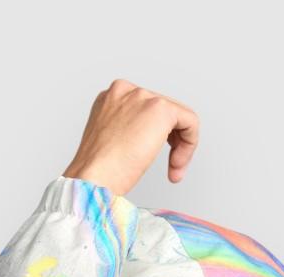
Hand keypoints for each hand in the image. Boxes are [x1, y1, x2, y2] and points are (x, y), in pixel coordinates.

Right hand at [62, 79, 199, 195]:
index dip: (155, 137)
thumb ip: (126, 133)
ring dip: (181, 147)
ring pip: (178, 117)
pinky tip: (177, 164)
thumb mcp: (110, 145)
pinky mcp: (160, 109)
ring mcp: (142, 97)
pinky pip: (190, 121)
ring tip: (173, 170)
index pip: (145, 111)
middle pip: (163, 112)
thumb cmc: (97, 172)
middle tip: (171, 170)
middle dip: (171, 143)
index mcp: (109, 99)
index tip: (150, 160)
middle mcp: (125, 92)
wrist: (93, 178)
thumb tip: (144, 140)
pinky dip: (190, 145)